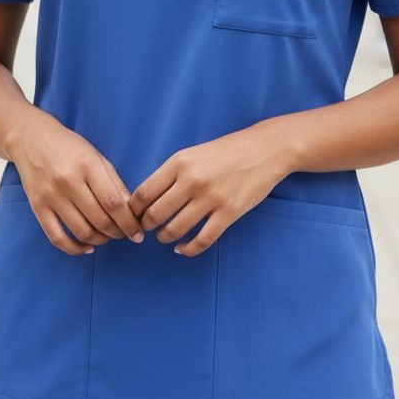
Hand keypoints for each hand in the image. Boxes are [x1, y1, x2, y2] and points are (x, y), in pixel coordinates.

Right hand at [6, 108, 145, 255]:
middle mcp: (68, 181)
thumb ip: (114, 182)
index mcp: (87, 165)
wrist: (32, 139)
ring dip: (100, 241)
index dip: (129, 223)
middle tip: (125, 235)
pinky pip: (57, 237)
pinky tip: (87, 247)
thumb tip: (131, 210)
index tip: (138, 233)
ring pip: (82, 231)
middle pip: (100, 219)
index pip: (113, 203)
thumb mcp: (96, 157)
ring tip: (108, 237)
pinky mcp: (38, 207)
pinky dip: (75, 248)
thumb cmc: (69, 147)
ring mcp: (51, 196)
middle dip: (118, 233)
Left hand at [127, 124, 288, 257]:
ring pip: (175, 229)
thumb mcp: (193, 153)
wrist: (264, 149)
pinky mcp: (229, 213)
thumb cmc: (226, 151)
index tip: (133, 217)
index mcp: (180, 162)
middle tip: (147, 230)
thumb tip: (146, 199)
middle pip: (155, 214)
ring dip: (165, 238)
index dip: (134, 210)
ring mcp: (211, 198)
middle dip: (146, 227)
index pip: (144, 192)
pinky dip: (188, 249)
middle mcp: (192, 180)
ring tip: (165, 237)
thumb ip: (172, 173)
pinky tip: (183, 248)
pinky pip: (202, 240)